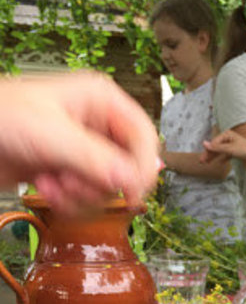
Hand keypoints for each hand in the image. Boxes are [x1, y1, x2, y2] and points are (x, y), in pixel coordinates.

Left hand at [0, 72, 159, 212]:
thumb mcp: (51, 135)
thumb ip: (95, 159)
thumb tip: (132, 180)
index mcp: (100, 101)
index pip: (143, 137)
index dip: (142, 166)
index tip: (132, 191)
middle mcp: (96, 126)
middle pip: (128, 169)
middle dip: (99, 184)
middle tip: (72, 181)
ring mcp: (83, 152)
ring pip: (108, 189)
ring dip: (79, 196)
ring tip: (53, 183)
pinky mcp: (69, 173)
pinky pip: (88, 200)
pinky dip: (68, 202)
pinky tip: (45, 186)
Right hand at [202, 129, 245, 163]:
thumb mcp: (229, 149)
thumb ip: (216, 148)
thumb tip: (204, 143)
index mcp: (227, 134)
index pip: (214, 143)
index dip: (208, 151)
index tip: (202, 159)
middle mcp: (230, 138)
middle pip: (216, 146)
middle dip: (209, 154)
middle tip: (202, 162)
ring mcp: (233, 145)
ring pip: (221, 151)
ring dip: (214, 157)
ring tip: (207, 163)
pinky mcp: (237, 151)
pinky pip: (227, 154)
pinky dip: (223, 158)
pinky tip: (219, 163)